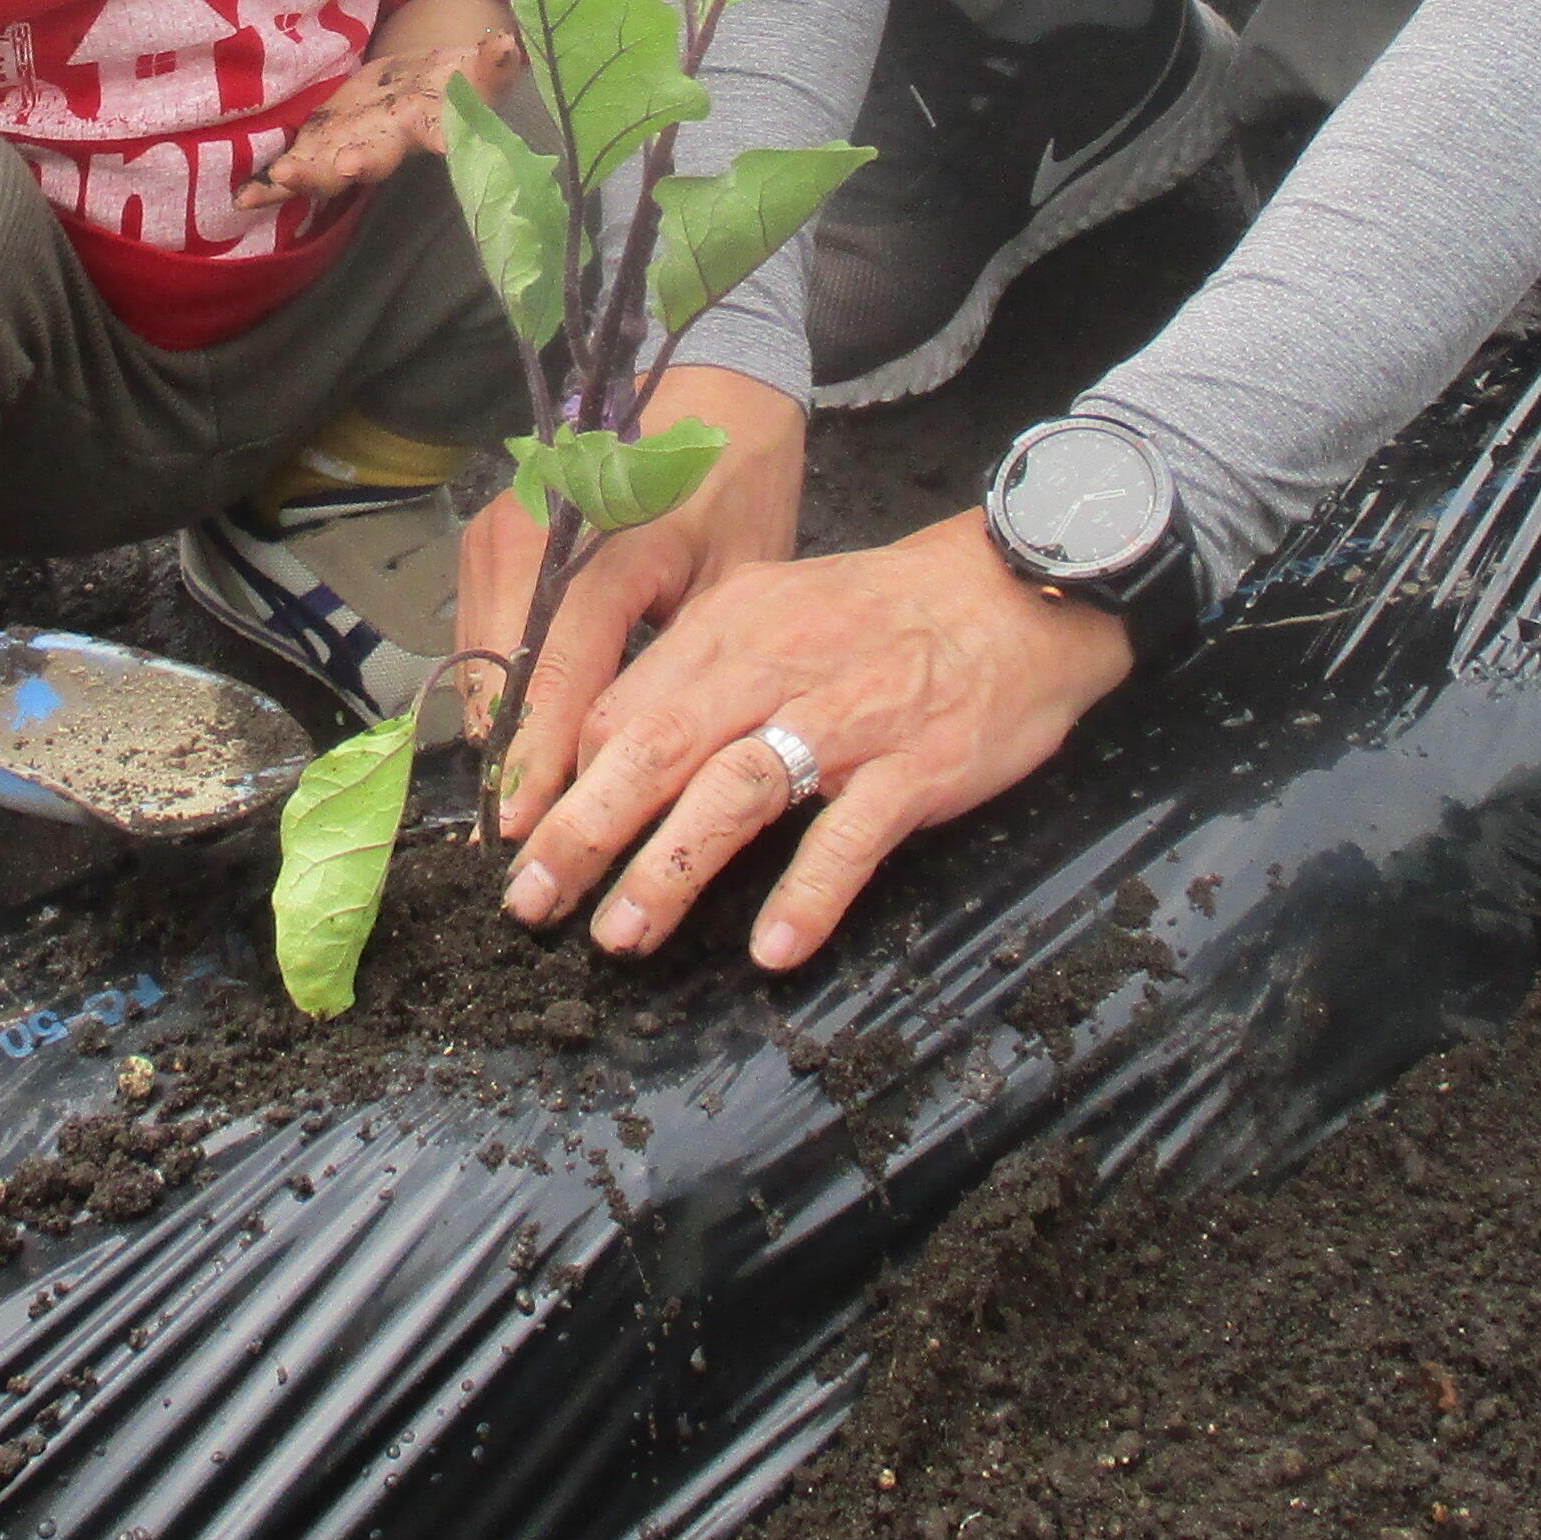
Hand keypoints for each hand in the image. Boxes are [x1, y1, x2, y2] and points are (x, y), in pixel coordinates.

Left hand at [251, 0, 520, 202]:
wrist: (428, 89)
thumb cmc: (461, 80)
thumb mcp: (483, 67)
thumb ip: (495, 61)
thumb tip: (509, 44)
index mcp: (436, 124)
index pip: (446, 133)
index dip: (445, 140)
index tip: (444, 146)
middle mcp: (395, 145)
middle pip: (378, 158)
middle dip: (360, 162)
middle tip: (343, 167)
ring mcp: (357, 146)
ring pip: (331, 169)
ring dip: (307, 175)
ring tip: (280, 176)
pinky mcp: (327, 141)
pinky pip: (299, 167)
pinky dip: (272, 184)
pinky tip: (244, 198)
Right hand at [455, 359, 803, 790]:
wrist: (712, 383)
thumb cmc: (739, 482)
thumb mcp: (736, 578)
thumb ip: (687, 665)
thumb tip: (649, 770)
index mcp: (608, 543)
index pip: (555, 667)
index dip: (537, 755)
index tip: (523, 829)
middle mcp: (535, 532)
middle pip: (499, 668)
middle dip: (507, 758)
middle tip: (516, 842)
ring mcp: (503, 527)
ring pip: (479, 652)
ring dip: (497, 726)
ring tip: (513, 806)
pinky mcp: (491, 531)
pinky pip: (481, 626)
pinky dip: (497, 684)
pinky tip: (520, 738)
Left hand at [497, 509, 1132, 973]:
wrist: (1020, 589)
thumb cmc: (886, 613)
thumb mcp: (777, 612)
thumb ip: (699, 671)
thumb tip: (616, 744)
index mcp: (731, 625)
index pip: (623, 706)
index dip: (563, 780)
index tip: (520, 843)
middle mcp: (775, 665)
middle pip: (656, 748)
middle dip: (583, 830)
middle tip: (532, 900)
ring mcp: (847, 716)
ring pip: (736, 792)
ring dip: (670, 869)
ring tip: (620, 937)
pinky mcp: (916, 763)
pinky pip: (851, 835)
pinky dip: (809, 893)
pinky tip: (774, 950)